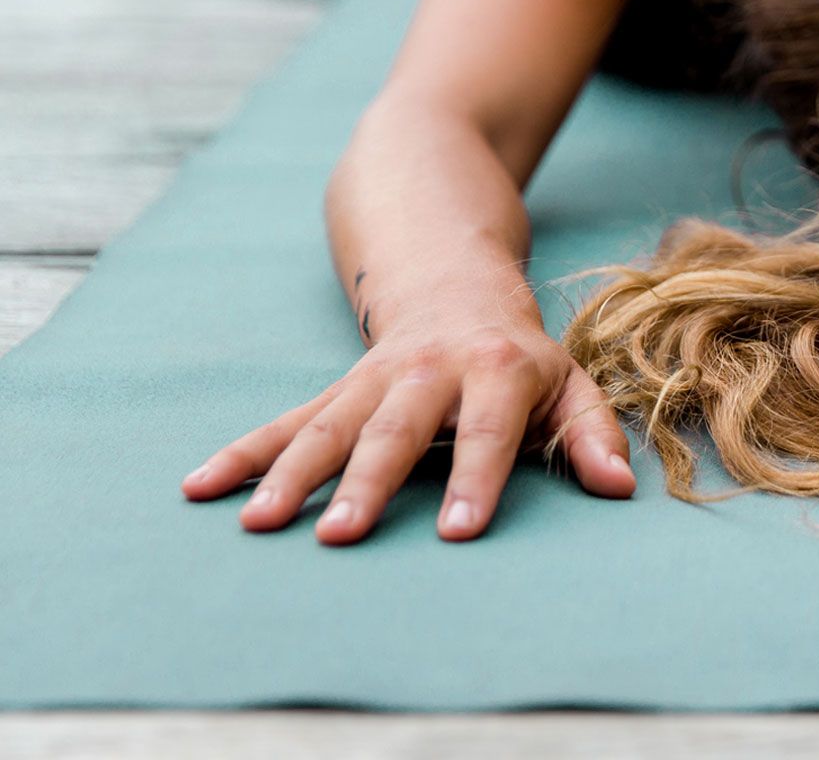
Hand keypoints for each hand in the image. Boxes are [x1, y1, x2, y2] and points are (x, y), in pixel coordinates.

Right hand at [180, 324, 634, 543]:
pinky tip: (199, 486)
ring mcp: (374, 379)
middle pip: (395, 432)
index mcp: (497, 372)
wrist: (455, 283)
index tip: (458, 533)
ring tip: (258, 522)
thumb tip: (619, 489)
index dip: (476, 481)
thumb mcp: (570, 384)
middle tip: (341, 536)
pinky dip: (242, 453)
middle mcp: (430, 373)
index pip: (489, 434)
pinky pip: (285, 422)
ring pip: (327, 426)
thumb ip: (592, 435)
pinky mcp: (335, 390)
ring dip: (290, 474)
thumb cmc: (522, 358)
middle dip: (367, 483)